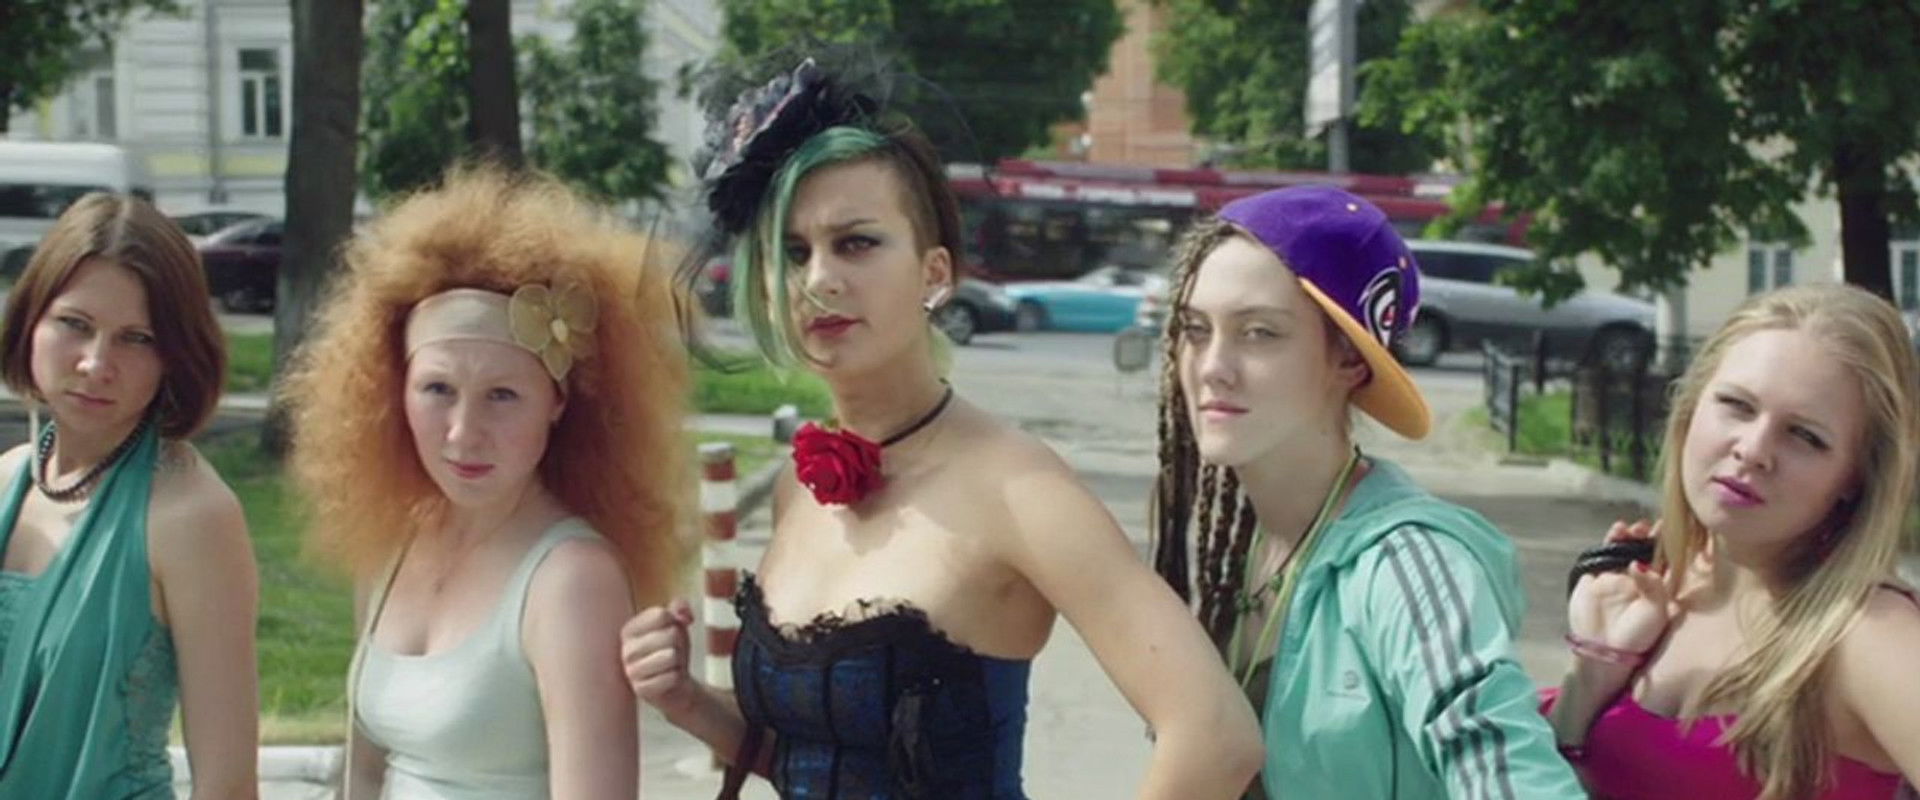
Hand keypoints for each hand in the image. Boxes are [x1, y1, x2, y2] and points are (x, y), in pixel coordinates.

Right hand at [621, 598, 697, 716]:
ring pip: (672, 655)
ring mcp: (631, 672)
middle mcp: (626, 650)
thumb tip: (683, 613)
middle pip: (671, 634)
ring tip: (671, 666)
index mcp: (629, 630)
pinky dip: (678, 678)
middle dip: (680, 644)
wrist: (676, 686)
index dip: (675, 623)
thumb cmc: (672, 651)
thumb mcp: (677, 624)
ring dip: (679, 661)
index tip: (670, 634)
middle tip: (672, 654)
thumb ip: (680, 608)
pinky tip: (669, 680)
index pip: (661, 614)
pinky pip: (672, 677)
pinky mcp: (641, 690)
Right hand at [1568, 520, 1671, 659]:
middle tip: (1647, 527)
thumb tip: (1636, 562)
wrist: (1605, 650)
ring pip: (1624, 548)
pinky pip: (1603, 553)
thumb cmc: (1638, 635)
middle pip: (1644, 549)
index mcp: (1658, 586)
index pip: (1666, 559)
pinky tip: (1616, 531)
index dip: (1669, 543)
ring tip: (1631, 528)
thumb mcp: (1655, 610)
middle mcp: (1638, 578)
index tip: (1670, 527)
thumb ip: (1651, 584)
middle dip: (1646, 536)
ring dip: (1629, 535)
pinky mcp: (1596, 575)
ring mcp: (1616, 575)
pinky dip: (1610, 540)